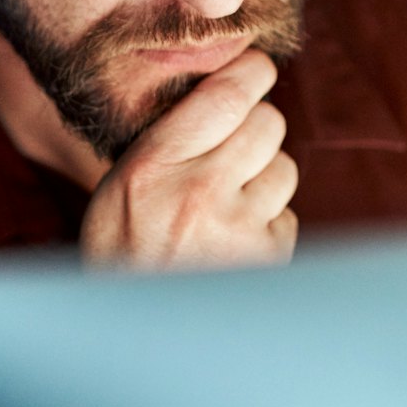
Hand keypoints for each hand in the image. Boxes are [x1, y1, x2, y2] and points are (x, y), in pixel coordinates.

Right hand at [79, 50, 298, 270]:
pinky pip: (287, 215)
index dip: (252, 72)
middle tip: (235, 147)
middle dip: (257, 128)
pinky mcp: (267, 260)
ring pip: (283, 167)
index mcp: (153, 165)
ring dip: (265, 177)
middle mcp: (198, 193)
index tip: (256, 68)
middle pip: (267, 124)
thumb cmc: (122, 252)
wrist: (132, 338)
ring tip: (227, 204)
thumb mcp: (120, 186)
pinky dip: (268, 223)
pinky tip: (234, 240)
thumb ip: (167, 138)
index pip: (226, 95)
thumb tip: (225, 85)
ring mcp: (238, 230)